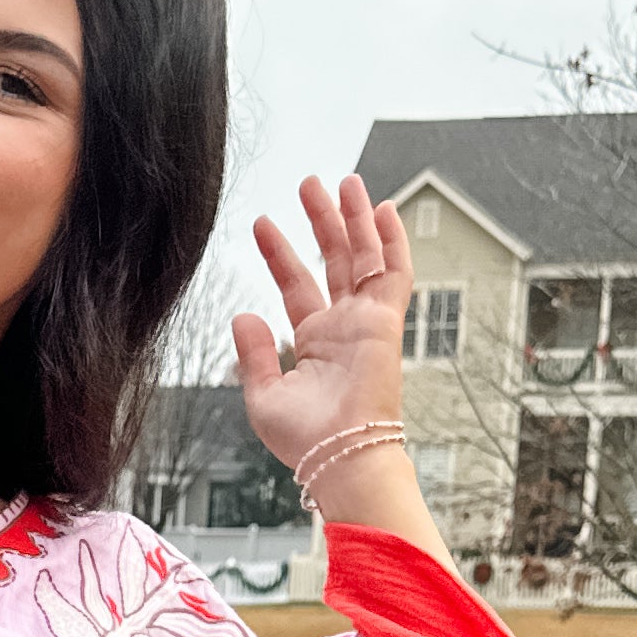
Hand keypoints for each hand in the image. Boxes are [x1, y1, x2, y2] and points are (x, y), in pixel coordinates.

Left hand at [228, 175, 411, 481]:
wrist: (338, 456)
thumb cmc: (304, 440)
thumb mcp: (262, 394)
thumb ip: (252, 353)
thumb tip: (243, 314)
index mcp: (313, 343)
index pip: (296, 285)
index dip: (279, 252)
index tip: (261, 223)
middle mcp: (342, 327)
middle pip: (332, 260)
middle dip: (321, 221)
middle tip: (308, 183)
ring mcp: (366, 322)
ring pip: (362, 257)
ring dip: (353, 219)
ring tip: (341, 181)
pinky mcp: (386, 322)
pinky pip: (394, 273)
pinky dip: (391, 241)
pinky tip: (382, 209)